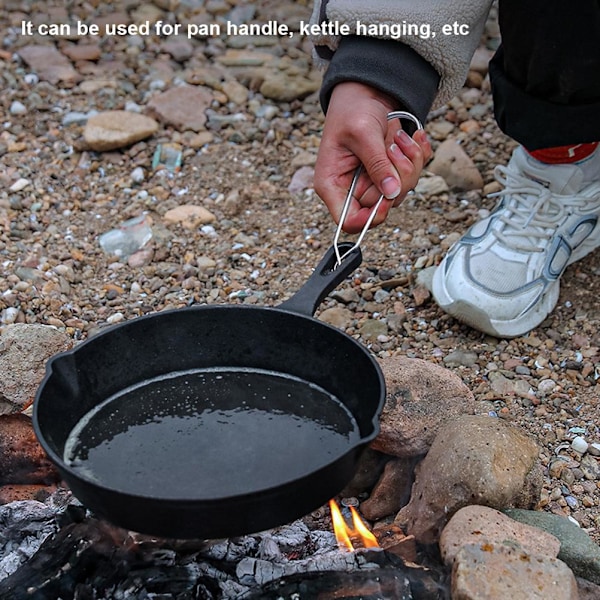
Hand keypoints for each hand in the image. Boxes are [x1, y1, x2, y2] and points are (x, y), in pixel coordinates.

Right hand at [314, 82, 430, 232]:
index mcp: (333, 185)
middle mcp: (352, 189)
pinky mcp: (390, 174)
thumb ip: (376, 164)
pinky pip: (413, 177)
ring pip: (400, 192)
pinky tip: (412, 138)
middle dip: (397, 178)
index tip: (386, 200)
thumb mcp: (362, 134)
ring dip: (409, 163)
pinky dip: (418, 155)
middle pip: (381, 206)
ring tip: (400, 137)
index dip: (368, 219)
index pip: (348, 221)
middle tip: (394, 149)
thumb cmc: (353, 109)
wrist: (366, 92)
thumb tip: (390, 193)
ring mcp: (373, 183)